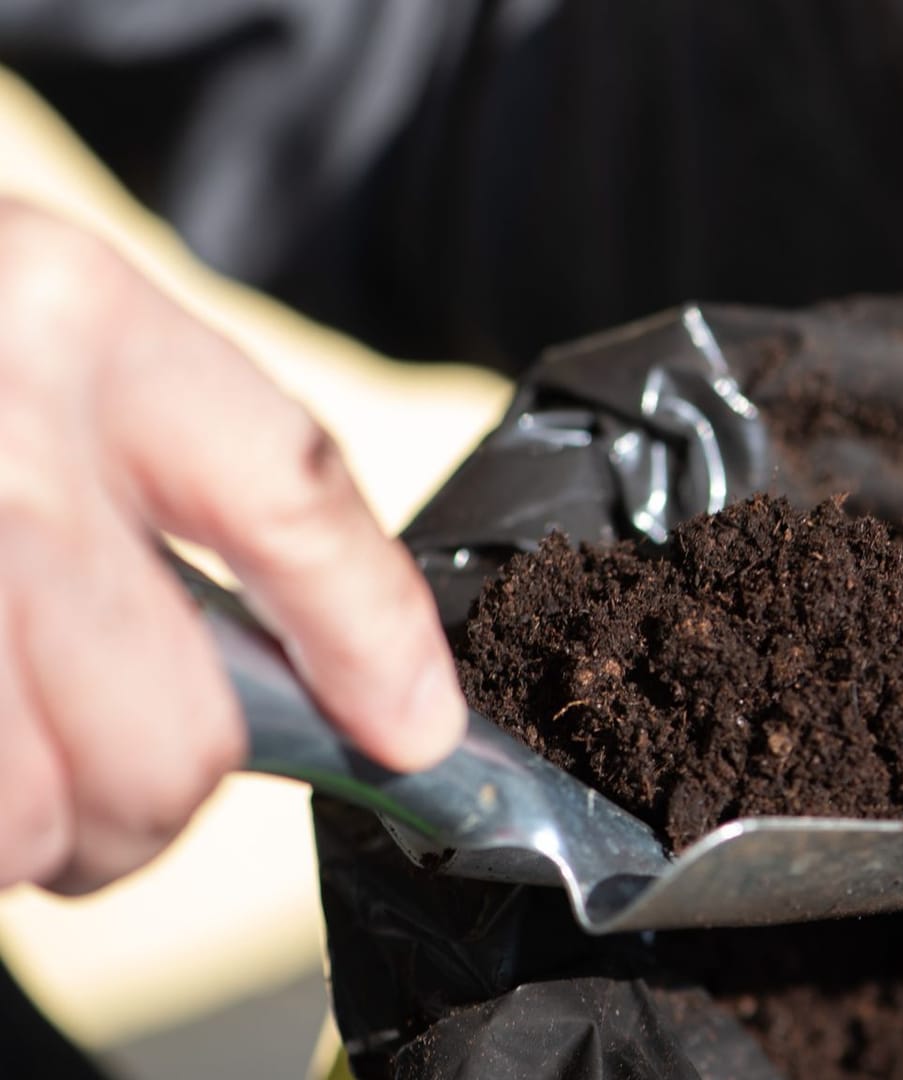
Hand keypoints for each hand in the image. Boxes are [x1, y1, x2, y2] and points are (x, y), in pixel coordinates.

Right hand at [0, 200, 465, 893]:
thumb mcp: (32, 336)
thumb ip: (142, 469)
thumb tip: (290, 673)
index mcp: (76, 319)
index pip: (293, 502)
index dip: (373, 643)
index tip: (412, 732)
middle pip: (177, 728)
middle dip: (154, 799)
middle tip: (109, 784)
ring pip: (43, 814)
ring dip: (34, 833)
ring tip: (5, 765)